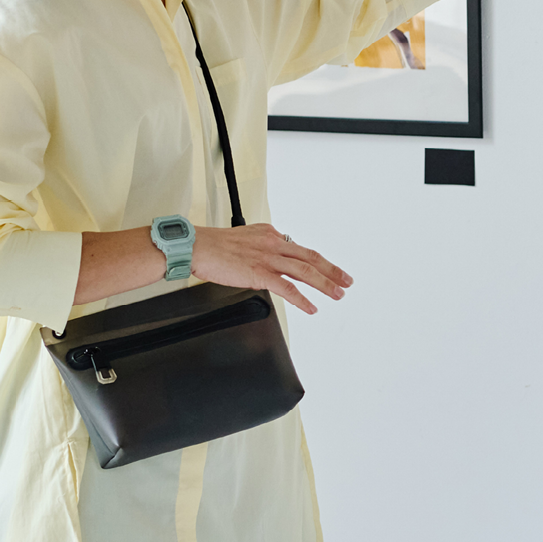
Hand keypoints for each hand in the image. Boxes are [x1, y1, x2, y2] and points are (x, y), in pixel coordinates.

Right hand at [191, 222, 350, 314]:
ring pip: (306, 271)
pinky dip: (302, 300)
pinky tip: (311, 308)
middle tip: (347, 281)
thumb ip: (260, 249)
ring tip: (338, 294)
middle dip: (332, 270)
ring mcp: (268, 258)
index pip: (299, 248)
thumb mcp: (243, 239)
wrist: (196, 246)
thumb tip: (269, 264)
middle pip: (311, 257)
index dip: (317, 261)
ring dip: (325, 284)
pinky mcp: (260, 273)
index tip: (328, 269)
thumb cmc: (213, 246)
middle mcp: (273, 243)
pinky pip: (288, 288)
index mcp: (270, 234)